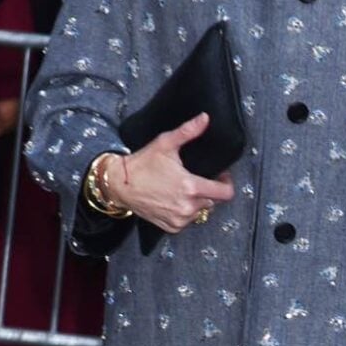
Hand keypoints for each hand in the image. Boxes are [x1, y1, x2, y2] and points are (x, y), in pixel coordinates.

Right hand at [101, 114, 235, 233]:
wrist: (119, 185)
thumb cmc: (142, 164)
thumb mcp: (165, 144)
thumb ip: (188, 131)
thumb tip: (205, 118)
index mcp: (190, 187)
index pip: (225, 193)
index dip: (226, 183)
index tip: (220, 176)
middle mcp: (187, 207)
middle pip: (213, 201)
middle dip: (208, 190)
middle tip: (195, 179)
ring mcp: (179, 219)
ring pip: (200, 211)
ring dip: (197, 202)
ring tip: (182, 189)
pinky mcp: (171, 227)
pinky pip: (187, 221)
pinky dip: (184, 212)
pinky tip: (174, 200)